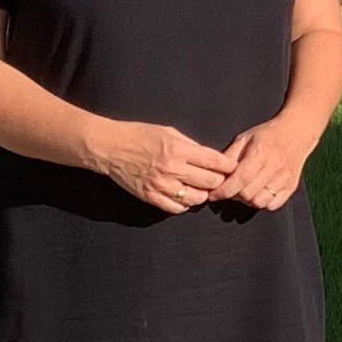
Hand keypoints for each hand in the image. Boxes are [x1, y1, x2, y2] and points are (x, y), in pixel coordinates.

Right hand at [89, 118, 237, 213]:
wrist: (109, 148)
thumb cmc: (139, 135)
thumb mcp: (168, 132)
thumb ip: (191, 145)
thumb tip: (212, 157)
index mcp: (178, 149)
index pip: (214, 162)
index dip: (228, 166)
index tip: (232, 167)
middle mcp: (172, 168)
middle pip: (210, 182)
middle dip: (218, 180)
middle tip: (216, 178)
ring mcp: (161, 185)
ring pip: (196, 199)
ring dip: (202, 194)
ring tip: (199, 188)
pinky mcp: (150, 197)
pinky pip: (177, 209)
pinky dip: (185, 204)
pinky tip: (183, 196)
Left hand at [215, 110, 312, 210]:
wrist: (296, 133)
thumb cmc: (267, 135)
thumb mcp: (244, 138)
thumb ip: (229, 156)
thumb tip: (215, 173)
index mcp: (260, 154)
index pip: (239, 180)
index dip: (223, 191)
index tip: (213, 195)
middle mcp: (273, 168)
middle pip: (247, 194)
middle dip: (233, 195)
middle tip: (229, 190)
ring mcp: (284, 179)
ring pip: (259, 202)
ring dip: (247, 201)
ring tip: (243, 192)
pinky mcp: (291, 187)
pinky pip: (272, 205)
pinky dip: (262, 203)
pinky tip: (257, 193)